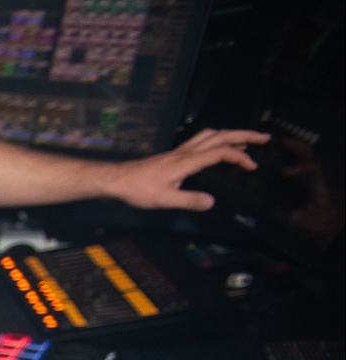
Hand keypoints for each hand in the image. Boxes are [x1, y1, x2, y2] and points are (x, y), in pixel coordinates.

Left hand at [106, 128, 267, 211]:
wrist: (118, 180)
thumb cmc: (138, 189)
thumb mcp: (164, 200)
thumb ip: (189, 201)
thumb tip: (212, 202)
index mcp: (187, 161)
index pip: (221, 152)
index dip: (240, 157)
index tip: (252, 166)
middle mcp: (185, 152)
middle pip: (221, 135)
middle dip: (244, 135)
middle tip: (264, 137)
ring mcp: (180, 152)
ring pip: (211, 135)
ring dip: (232, 135)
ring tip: (247, 141)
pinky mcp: (174, 155)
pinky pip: (201, 141)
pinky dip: (217, 140)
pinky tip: (219, 148)